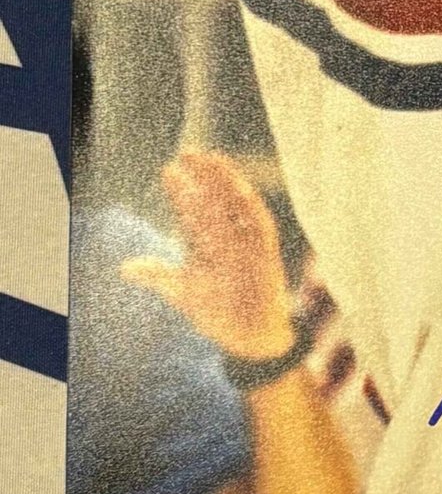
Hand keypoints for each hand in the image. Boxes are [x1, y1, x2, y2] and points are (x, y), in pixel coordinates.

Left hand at [120, 148, 295, 361]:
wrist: (249, 340)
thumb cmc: (220, 315)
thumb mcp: (183, 293)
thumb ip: (158, 276)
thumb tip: (125, 267)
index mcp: (208, 247)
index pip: (193, 213)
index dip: (181, 193)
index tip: (169, 171)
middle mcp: (228, 242)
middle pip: (215, 203)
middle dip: (202, 179)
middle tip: (187, 153)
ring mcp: (247, 248)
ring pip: (237, 208)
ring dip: (226, 184)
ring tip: (212, 160)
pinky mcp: (266, 258)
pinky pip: (261, 229)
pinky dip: (252, 210)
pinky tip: (242, 190)